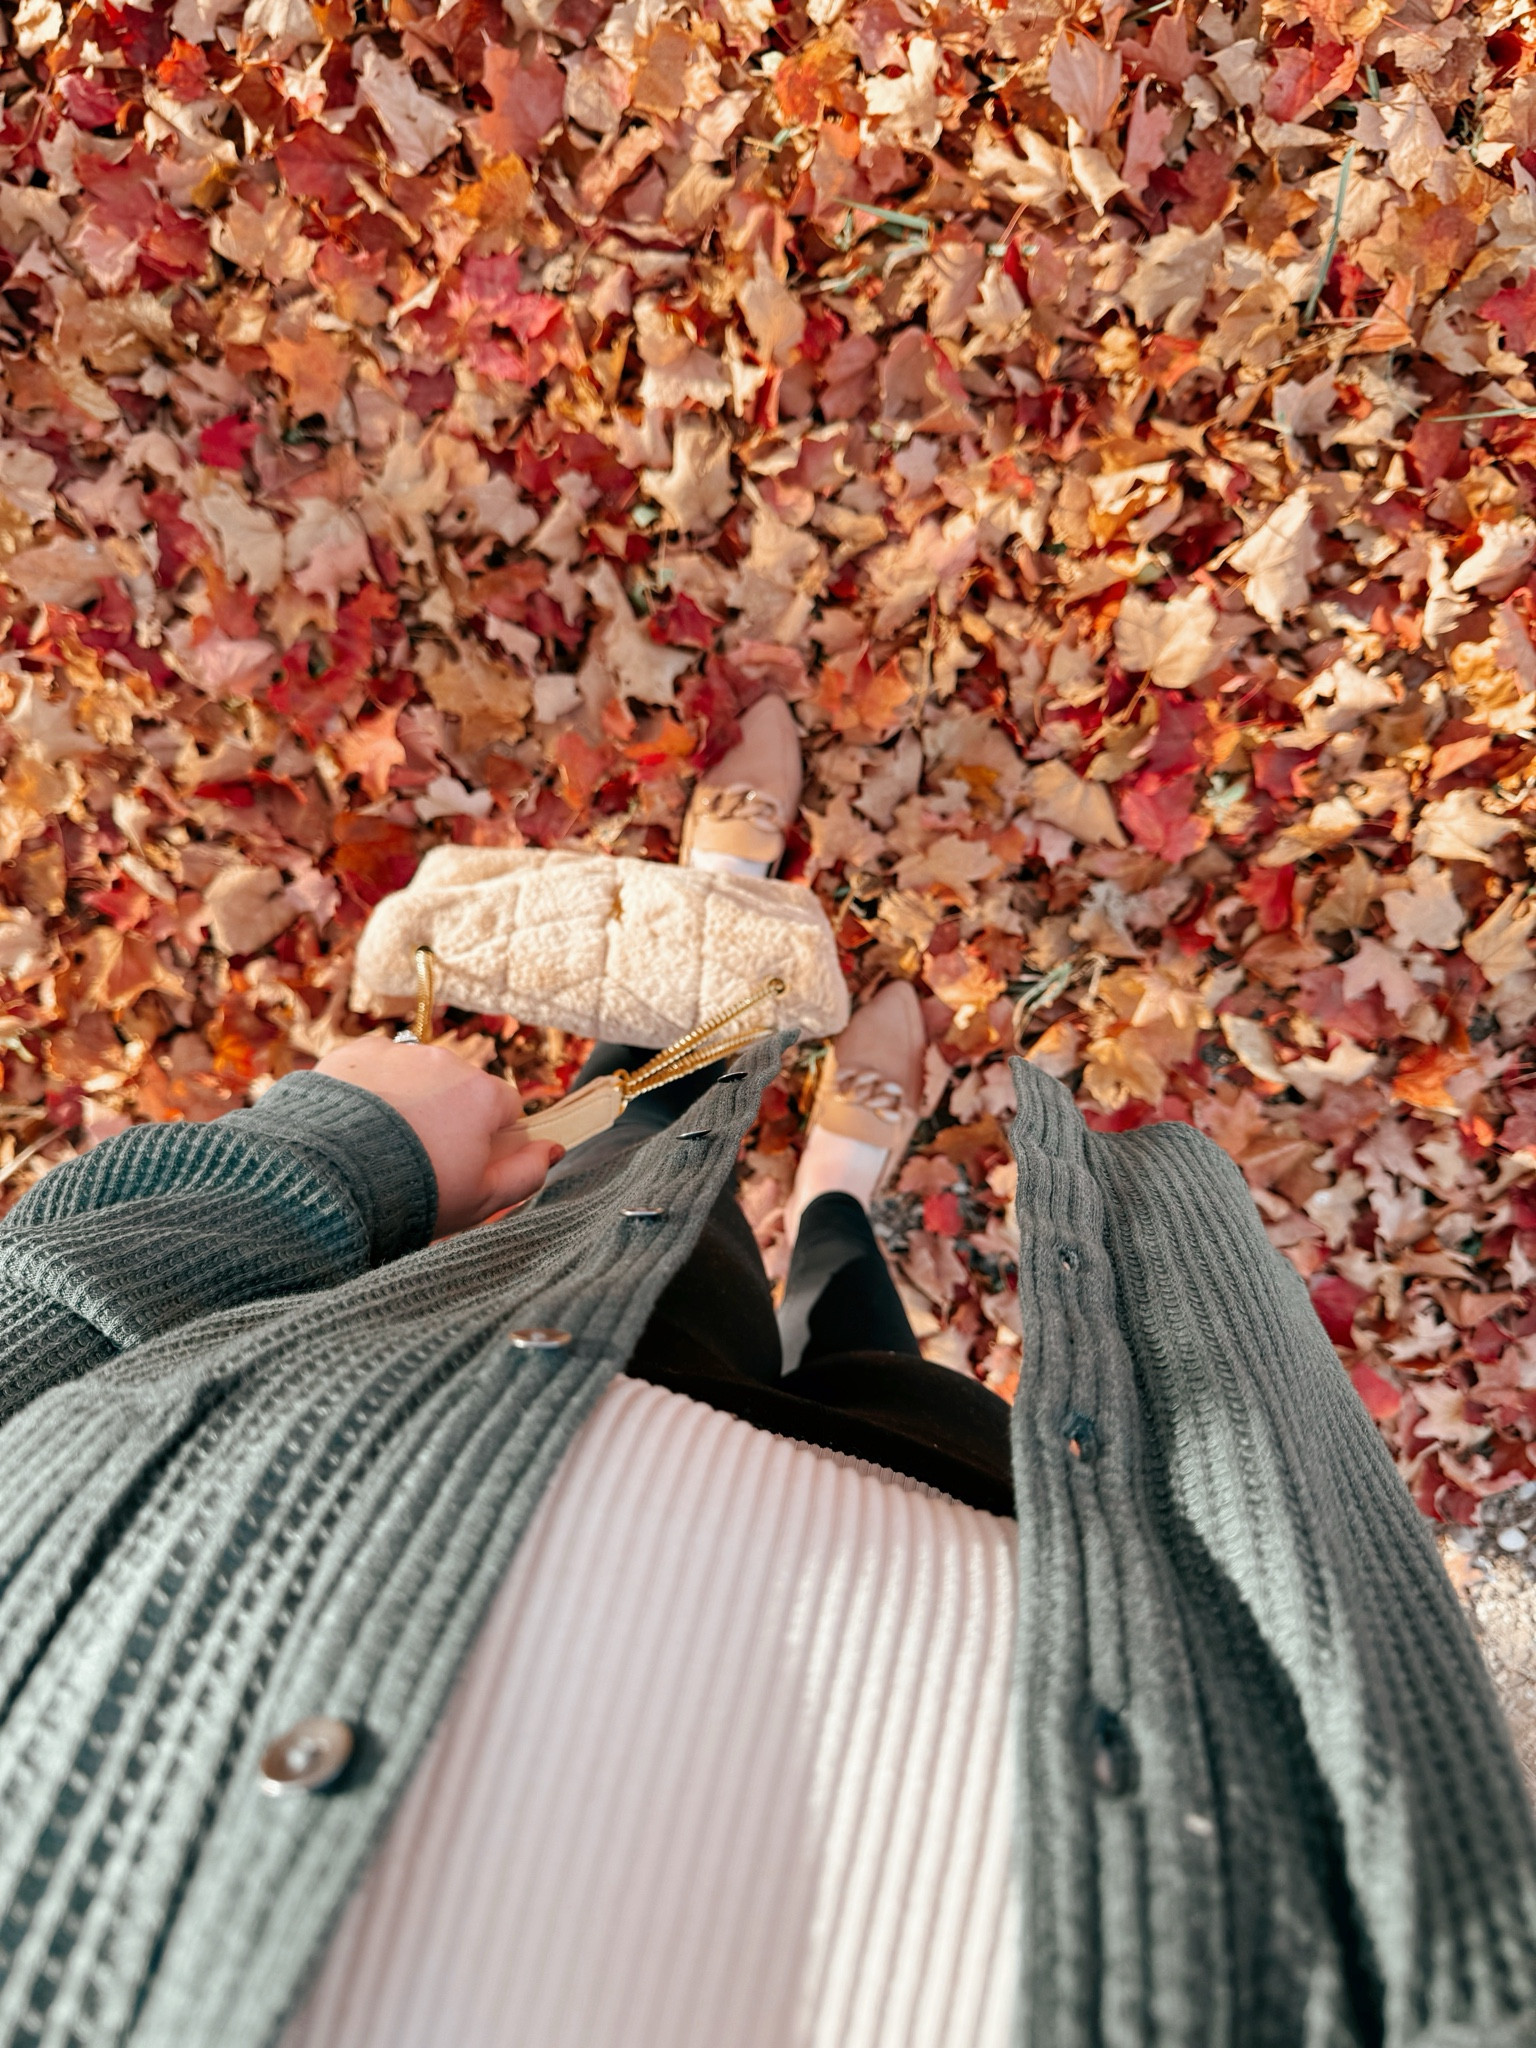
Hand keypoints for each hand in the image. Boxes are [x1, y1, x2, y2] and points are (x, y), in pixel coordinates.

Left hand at [314, 1035, 562, 1236]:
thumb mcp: (482, 1199)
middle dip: (446, 1116)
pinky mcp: (353, 1054)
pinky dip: (367, 1091)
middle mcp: (445, 1061)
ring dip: (406, 1101)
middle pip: (459, 1088)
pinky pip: (372, 1069)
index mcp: (482, 1094)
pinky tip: (352, 1126)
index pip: (504, 1108)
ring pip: (415, 1076)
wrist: (331, 1180)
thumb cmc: (414, 1194)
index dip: (488, 1138)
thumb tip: (554, 1150)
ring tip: (378, 1145)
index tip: (463, 1163)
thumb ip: (527, 1173)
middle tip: (417, 1160)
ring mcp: (397, 1053)